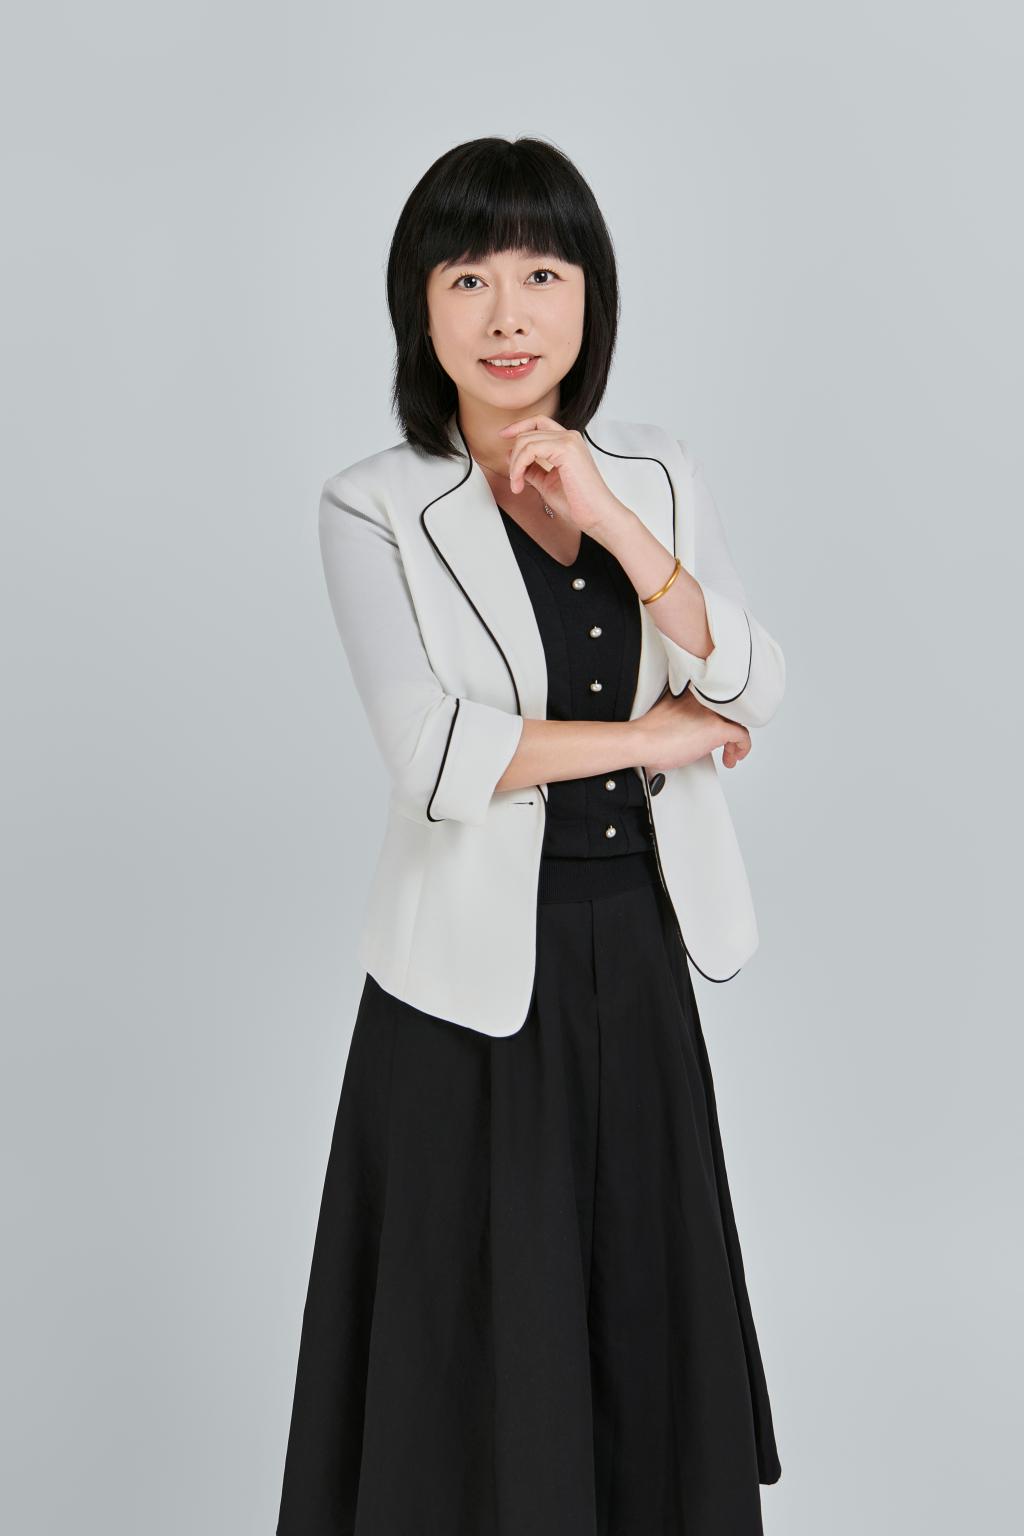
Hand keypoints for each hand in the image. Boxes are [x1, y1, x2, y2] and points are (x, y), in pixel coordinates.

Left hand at [497, 416, 624, 534]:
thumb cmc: (578, 504)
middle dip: (514, 457)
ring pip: (526, 440)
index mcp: (568, 443)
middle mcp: (569, 438)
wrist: (596, 515)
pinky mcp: (566, 449)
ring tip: (517, 484)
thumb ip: (532, 468)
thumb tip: (512, 458)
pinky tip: (521, 482)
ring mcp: (568, 441)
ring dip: (515, 465)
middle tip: (514, 480)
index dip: (519, 427)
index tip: (503, 436)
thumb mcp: (547, 483)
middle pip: (528, 433)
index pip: (539, 423)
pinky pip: (530, 449)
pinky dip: (519, 466)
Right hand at [639, 687, 751, 777]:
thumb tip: (688, 727)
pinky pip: (742, 736)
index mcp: (693, 692)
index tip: (714, 728)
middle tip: (724, 743)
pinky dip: (742, 748)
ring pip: (737, 722)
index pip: (717, 701)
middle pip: (728, 711)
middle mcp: (705, 699)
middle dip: (729, 728)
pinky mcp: (717, 729)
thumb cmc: (648, 733)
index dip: (719, 716)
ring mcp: (712, 713)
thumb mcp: (668, 713)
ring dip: (735, 741)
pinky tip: (735, 756)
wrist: (641, 741)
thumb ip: (682, 713)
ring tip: (731, 753)